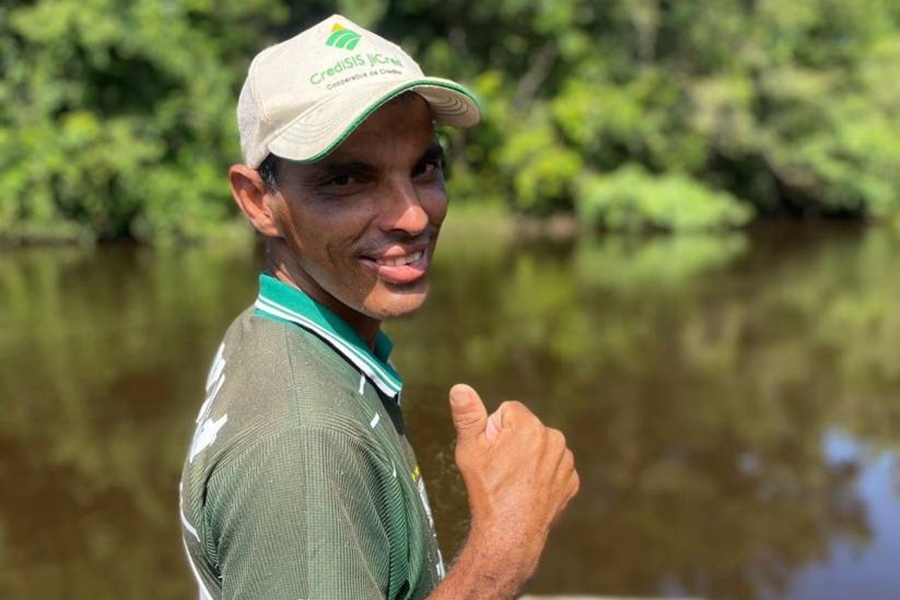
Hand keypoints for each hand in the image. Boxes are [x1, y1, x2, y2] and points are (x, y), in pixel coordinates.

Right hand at [448, 383, 578, 585]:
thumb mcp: (469, 450)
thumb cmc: (486, 490)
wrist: (509, 534)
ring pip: (540, 447)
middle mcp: (554, 437)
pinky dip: (542, 476)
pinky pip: (553, 468)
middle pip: (525, 428)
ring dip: (529, 458)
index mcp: (529, 425)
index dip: (493, 430)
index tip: (491, 452)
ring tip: (514, 482)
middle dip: (512, 442)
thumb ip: (468, 415)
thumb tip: (459, 388)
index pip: (507, 411)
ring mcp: (565, 461)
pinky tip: (529, 491)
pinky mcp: (571, 481)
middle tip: (501, 469)